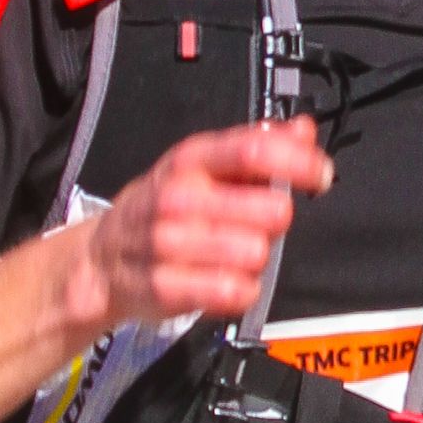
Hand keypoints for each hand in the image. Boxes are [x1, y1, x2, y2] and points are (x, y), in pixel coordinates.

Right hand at [60, 119, 332, 330]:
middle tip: (257, 225)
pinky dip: (240, 291)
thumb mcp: (205, 167)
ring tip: (233, 255)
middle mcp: (177, 197)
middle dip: (276, 220)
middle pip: (269, 210)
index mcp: (191, 159)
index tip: (321, 177)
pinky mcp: (164, 288)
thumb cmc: (165, 208)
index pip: (254, 151)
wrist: (101, 260)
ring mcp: (167, 243)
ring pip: (256, 254)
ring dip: (257, 259)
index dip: (299, 163)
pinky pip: (233, 292)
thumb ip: (258, 147)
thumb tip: (303, 130)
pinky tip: (225, 282)